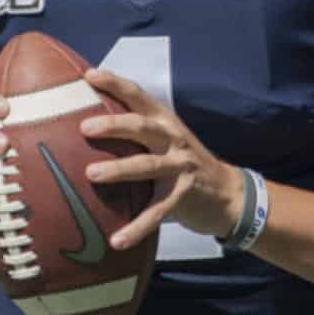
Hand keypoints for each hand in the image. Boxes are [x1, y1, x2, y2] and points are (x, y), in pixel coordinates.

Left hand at [79, 69, 245, 249]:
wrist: (228, 193)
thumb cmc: (183, 163)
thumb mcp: (165, 139)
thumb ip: (136, 131)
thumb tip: (85, 123)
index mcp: (165, 121)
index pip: (138, 95)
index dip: (115, 83)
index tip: (89, 74)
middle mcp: (173, 139)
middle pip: (142, 126)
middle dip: (114, 125)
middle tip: (85, 127)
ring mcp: (180, 167)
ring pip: (148, 166)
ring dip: (119, 169)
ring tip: (92, 174)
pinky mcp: (184, 196)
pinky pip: (157, 212)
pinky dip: (136, 227)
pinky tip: (117, 240)